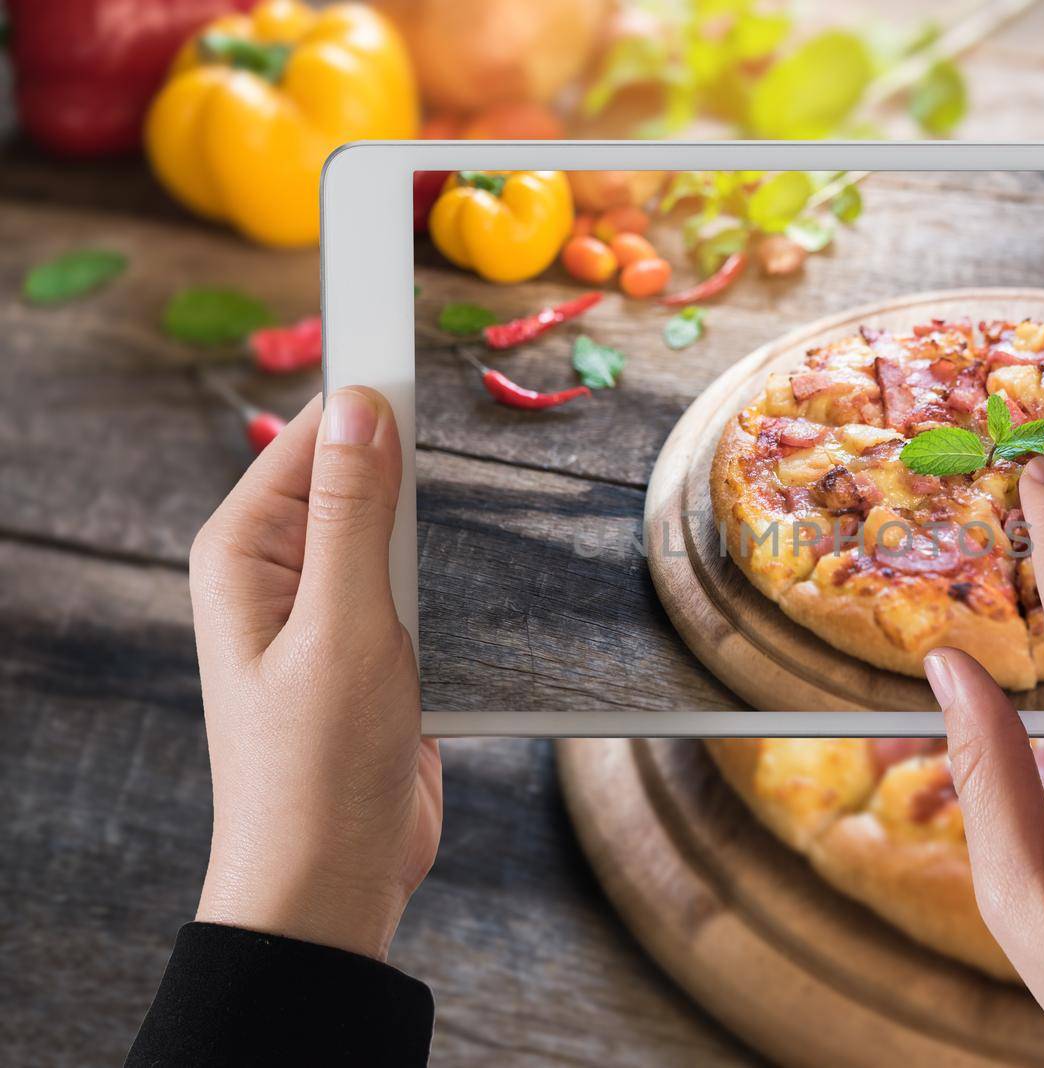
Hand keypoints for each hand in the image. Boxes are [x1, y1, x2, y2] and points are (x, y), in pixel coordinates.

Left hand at [188, 388, 441, 960]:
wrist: (336, 878)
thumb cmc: (316, 768)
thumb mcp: (345, 628)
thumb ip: (352, 516)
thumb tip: (359, 409)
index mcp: (244, 552)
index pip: (310, 436)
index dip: (369, 398)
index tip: (426, 353)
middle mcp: (279, 571)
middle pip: (358, 477)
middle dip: (414, 475)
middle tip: (465, 484)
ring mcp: (328, 609)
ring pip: (397, 531)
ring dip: (438, 538)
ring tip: (463, 562)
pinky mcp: (373, 646)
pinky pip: (417, 583)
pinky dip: (449, 583)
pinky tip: (474, 598)